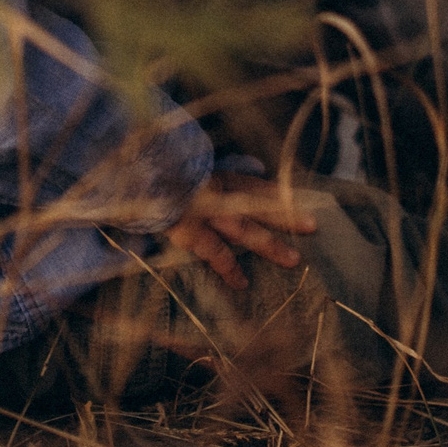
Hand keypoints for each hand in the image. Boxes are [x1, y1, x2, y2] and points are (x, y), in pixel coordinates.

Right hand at [165, 174, 316, 290]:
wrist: (134, 175)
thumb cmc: (157, 171)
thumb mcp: (183, 163)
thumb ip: (210, 170)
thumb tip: (253, 169)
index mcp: (214, 174)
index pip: (253, 183)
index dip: (276, 192)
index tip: (300, 200)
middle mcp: (215, 191)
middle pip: (258, 203)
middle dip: (285, 215)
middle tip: (313, 226)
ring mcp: (204, 211)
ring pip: (245, 229)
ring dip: (270, 245)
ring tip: (294, 260)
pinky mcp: (189, 231)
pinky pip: (215, 252)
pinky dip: (229, 268)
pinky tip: (242, 282)